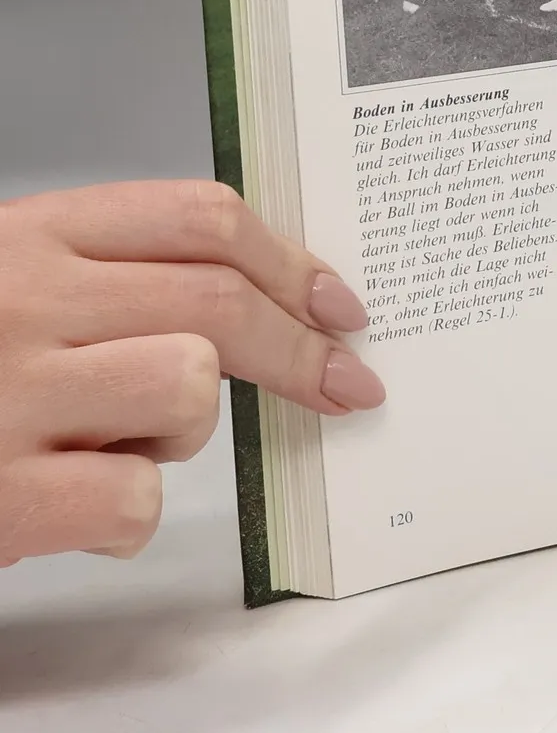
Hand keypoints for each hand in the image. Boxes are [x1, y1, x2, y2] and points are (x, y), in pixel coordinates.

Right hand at [0, 181, 383, 567]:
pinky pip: (134, 496)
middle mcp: (19, 301)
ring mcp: (6, 396)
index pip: (198, 218)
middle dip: (302, 347)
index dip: (290, 261)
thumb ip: (105, 279)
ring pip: (188, 384)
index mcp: (24, 237)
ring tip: (119, 446)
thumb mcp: (7, 291)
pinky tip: (76, 514)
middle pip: (219, 299)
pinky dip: (127, 515)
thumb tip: (259, 299)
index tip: (338, 304)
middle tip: (345, 383)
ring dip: (184, 429)